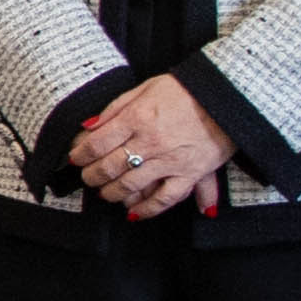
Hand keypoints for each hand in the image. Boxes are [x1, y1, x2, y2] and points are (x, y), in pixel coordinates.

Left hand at [73, 75, 232, 219]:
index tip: (76, 158)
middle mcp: (151, 141)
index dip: (81, 154)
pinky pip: (165, 199)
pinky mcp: (190, 174)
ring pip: (131, 185)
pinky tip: (134, 212)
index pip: (97, 143)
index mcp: (137, 117)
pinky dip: (147, 209)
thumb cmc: (184, 90)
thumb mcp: (145, 88)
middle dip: (92, 175)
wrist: (224, 96)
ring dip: (111, 192)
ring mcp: (170, 160)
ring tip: (105, 192)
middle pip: (110, 167)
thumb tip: (88, 127)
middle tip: (88, 177)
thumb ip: (115, 108)